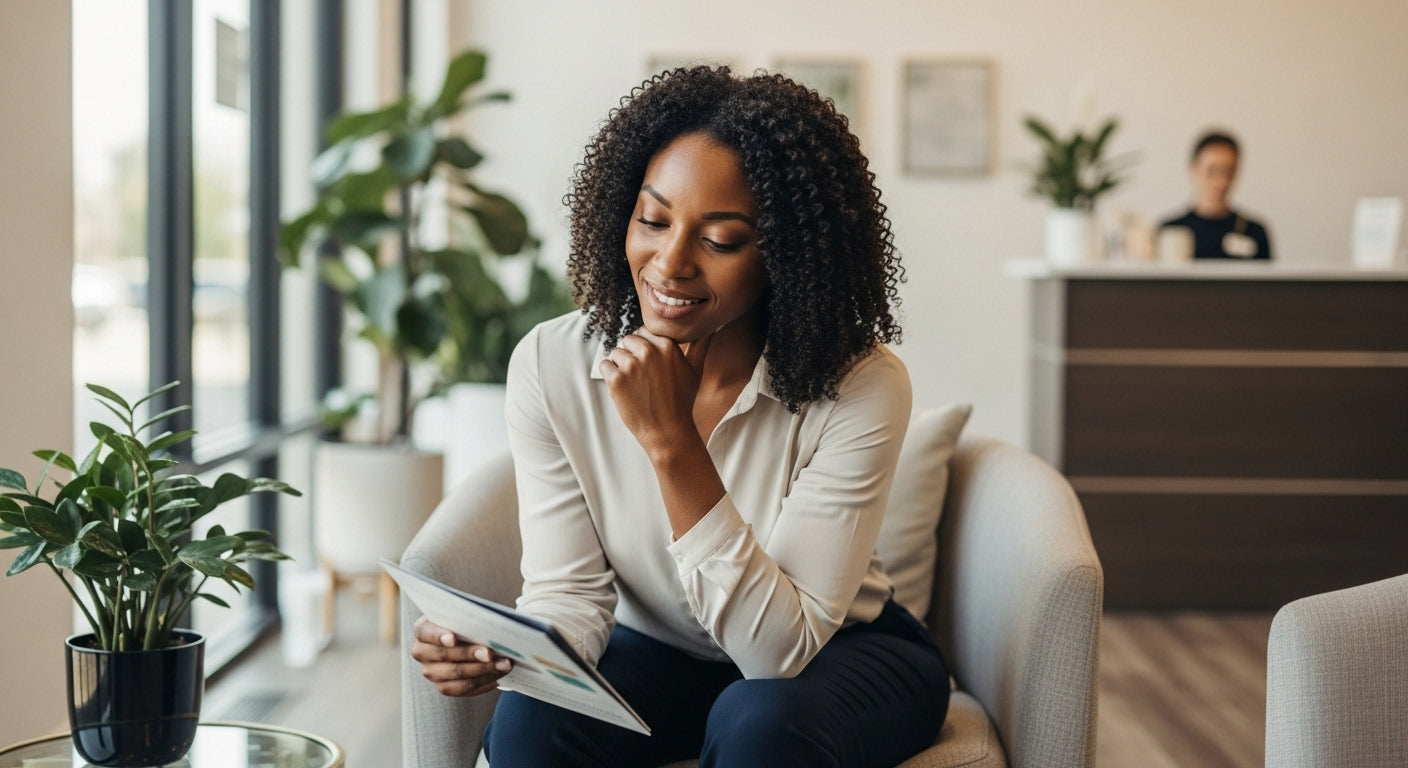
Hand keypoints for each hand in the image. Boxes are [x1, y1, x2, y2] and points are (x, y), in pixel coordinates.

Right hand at [410, 617, 512, 696]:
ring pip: (457, 675)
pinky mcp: (444, 687)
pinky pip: (465, 689)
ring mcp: (431, 673)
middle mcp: (422, 653)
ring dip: (483, 670)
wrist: (465, 640)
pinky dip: (485, 681)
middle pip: (445, 656)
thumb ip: (470, 619)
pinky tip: (499, 675)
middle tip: (491, 653)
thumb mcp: (463, 616)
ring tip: (504, 665)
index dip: (439, 636)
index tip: (454, 638)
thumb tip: (491, 627)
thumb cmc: (464, 623)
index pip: (426, 632)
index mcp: (422, 630)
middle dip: (470, 654)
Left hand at [598, 328, 712, 455]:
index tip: (648, 362)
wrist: (668, 432)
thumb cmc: (682, 402)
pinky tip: (623, 388)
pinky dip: (609, 375)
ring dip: (620, 366)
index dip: (644, 347)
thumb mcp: (695, 371)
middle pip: (628, 340)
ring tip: (634, 384)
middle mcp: (648, 352)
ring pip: (616, 353)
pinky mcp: (616, 379)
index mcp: (667, 346)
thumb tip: (709, 329)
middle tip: (641, 376)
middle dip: (631, 354)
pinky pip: (604, 366)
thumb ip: (700, 346)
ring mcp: (631, 365)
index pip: (645, 332)